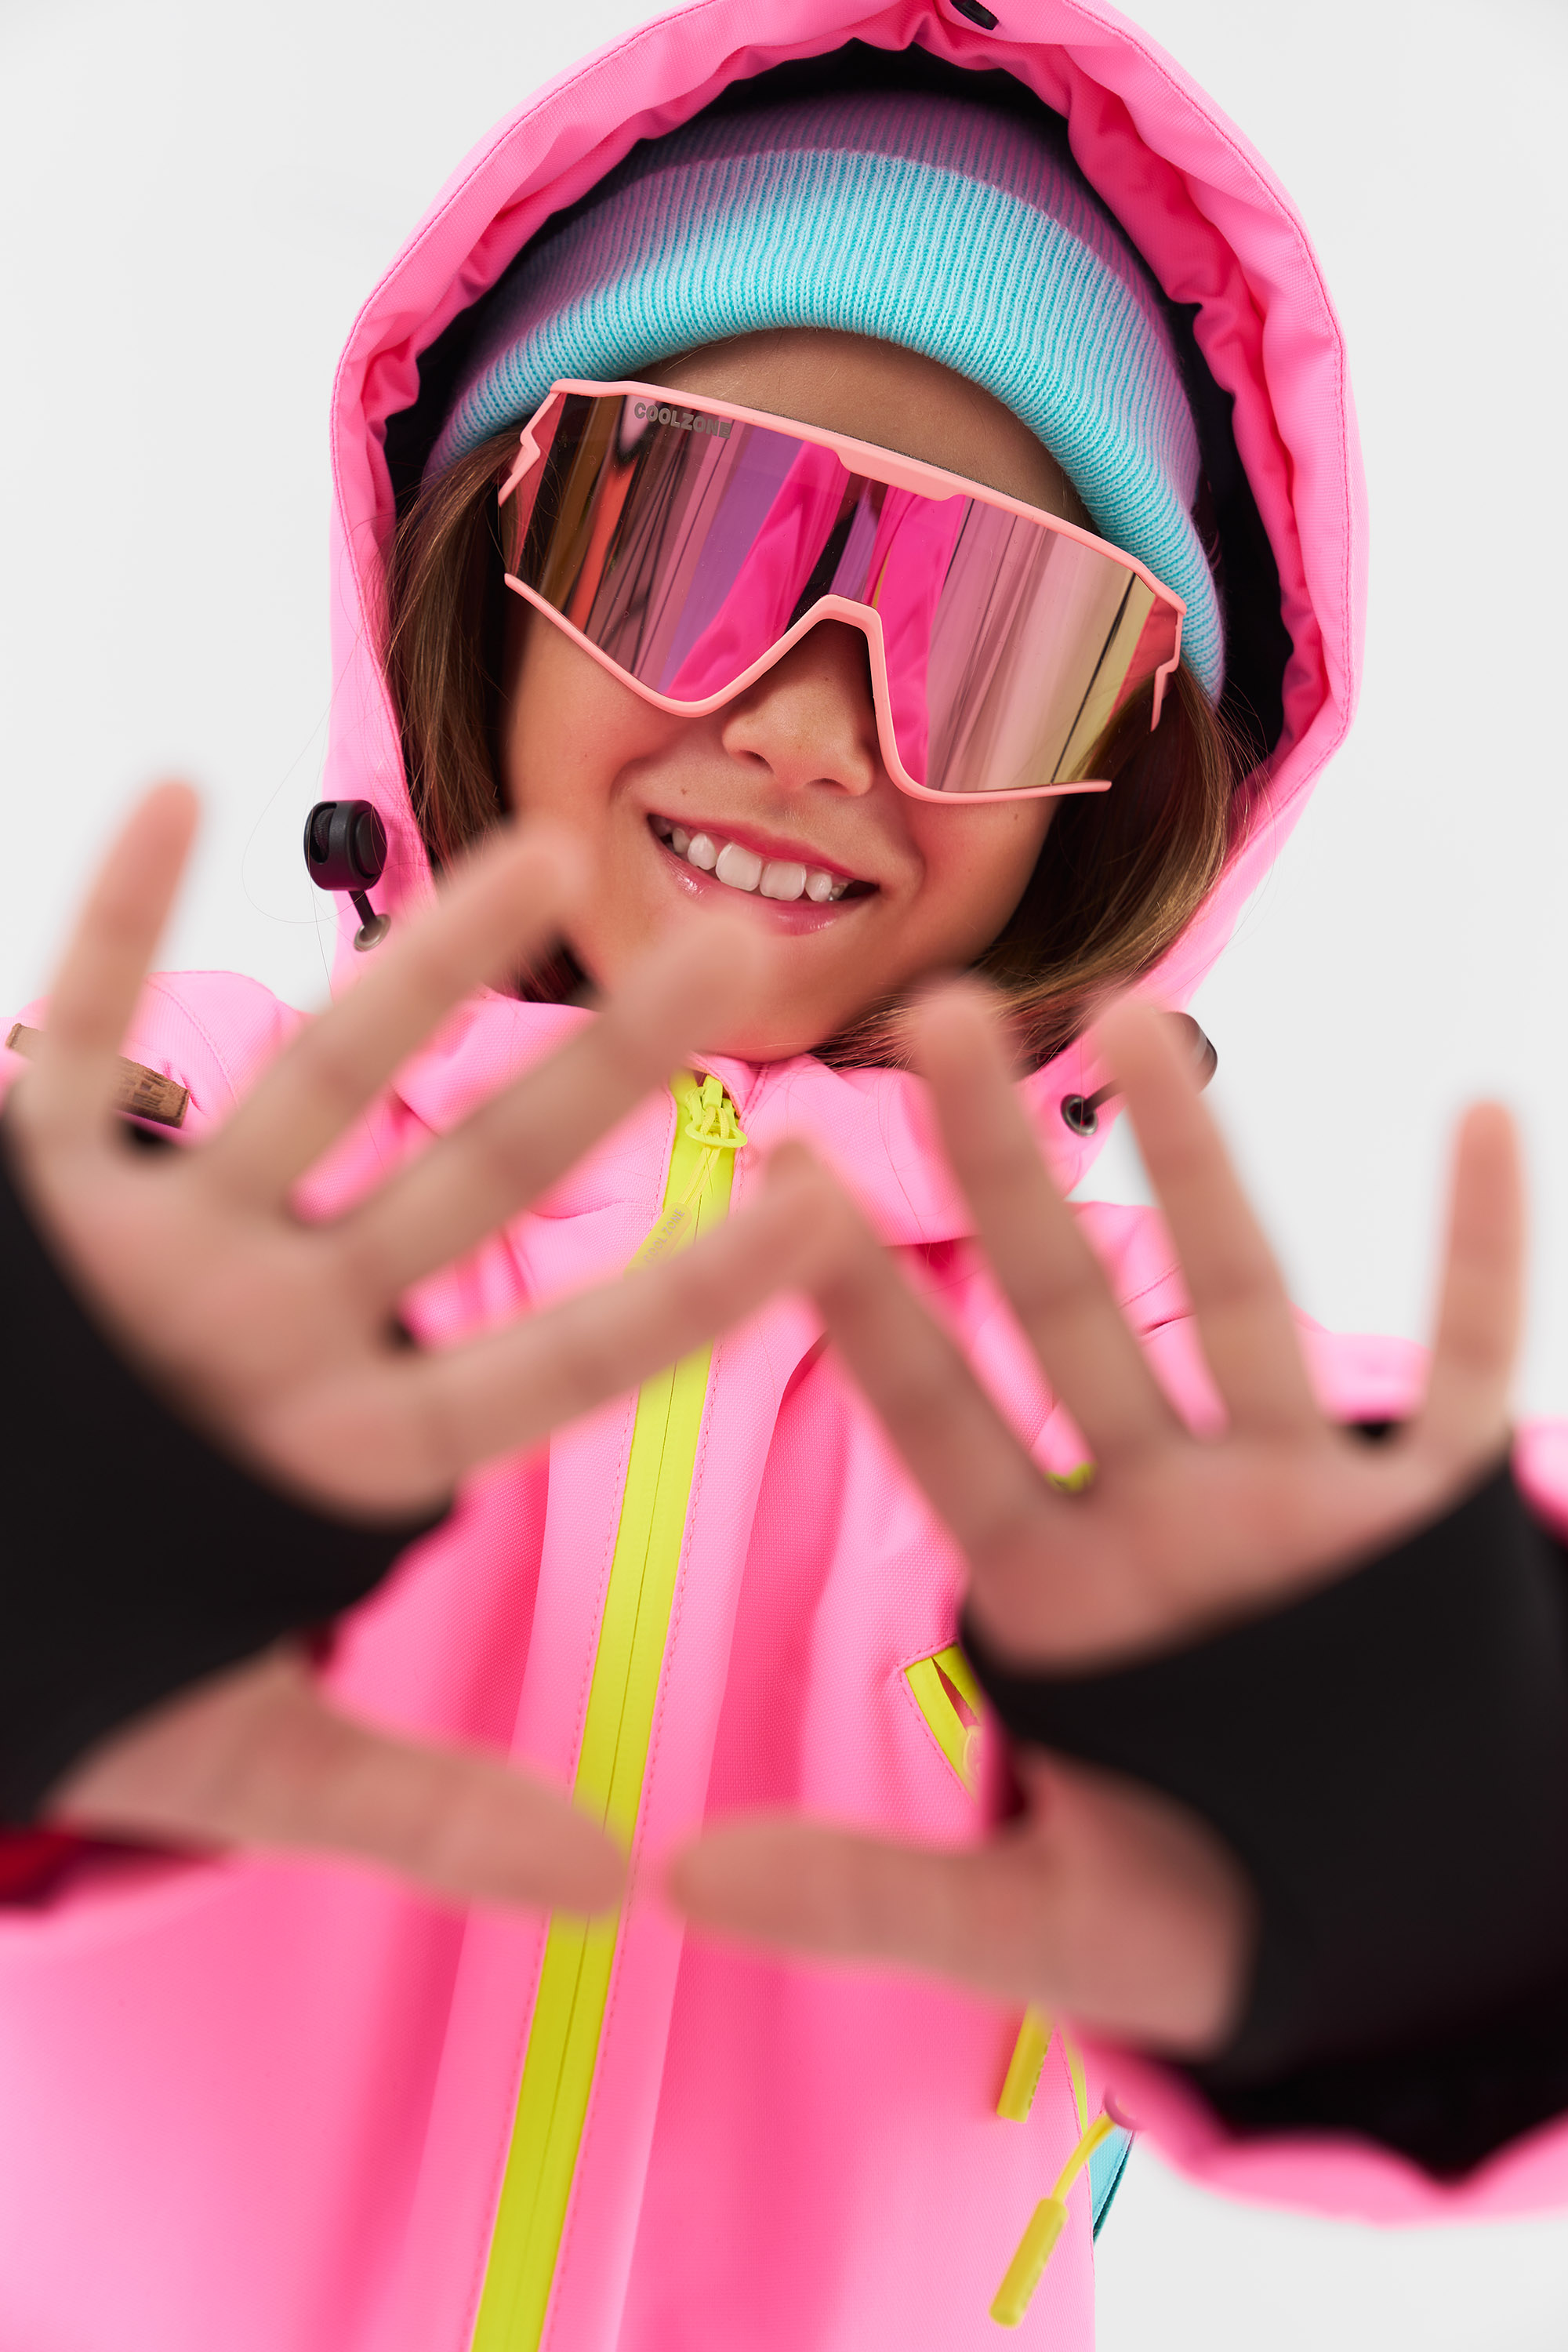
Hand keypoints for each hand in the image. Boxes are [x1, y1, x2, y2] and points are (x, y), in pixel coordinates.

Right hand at [9, 784, 815, 1912]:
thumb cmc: (53, 1673)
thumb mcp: (233, 1755)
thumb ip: (411, 1809)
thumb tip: (611, 1890)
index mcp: (333, 1449)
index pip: (547, 1362)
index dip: (688, 1288)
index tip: (837, 1204)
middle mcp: (271, 1323)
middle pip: (464, 1183)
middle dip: (596, 1076)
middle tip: (736, 958)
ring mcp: (156, 1244)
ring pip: (307, 1084)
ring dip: (412, 972)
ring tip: (540, 855)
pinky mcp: (28, 1183)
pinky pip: (77, 1028)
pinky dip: (111, 921)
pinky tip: (175, 796)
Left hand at [671, 985, 1523, 2052]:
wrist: (1408, 1943)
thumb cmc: (1218, 1927)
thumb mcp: (1046, 1930)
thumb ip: (872, 1898)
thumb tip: (670, 1882)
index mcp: (1061, 1597)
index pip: (942, 1423)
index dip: (867, 1308)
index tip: (782, 1178)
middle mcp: (1169, 1515)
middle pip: (1072, 1314)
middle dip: (1006, 1175)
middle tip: (933, 1019)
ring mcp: (1303, 1506)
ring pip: (1241, 1305)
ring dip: (1199, 1168)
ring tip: (1135, 1022)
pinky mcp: (1435, 1526)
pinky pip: (1470, 1366)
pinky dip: (1482, 1251)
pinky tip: (1480, 1118)